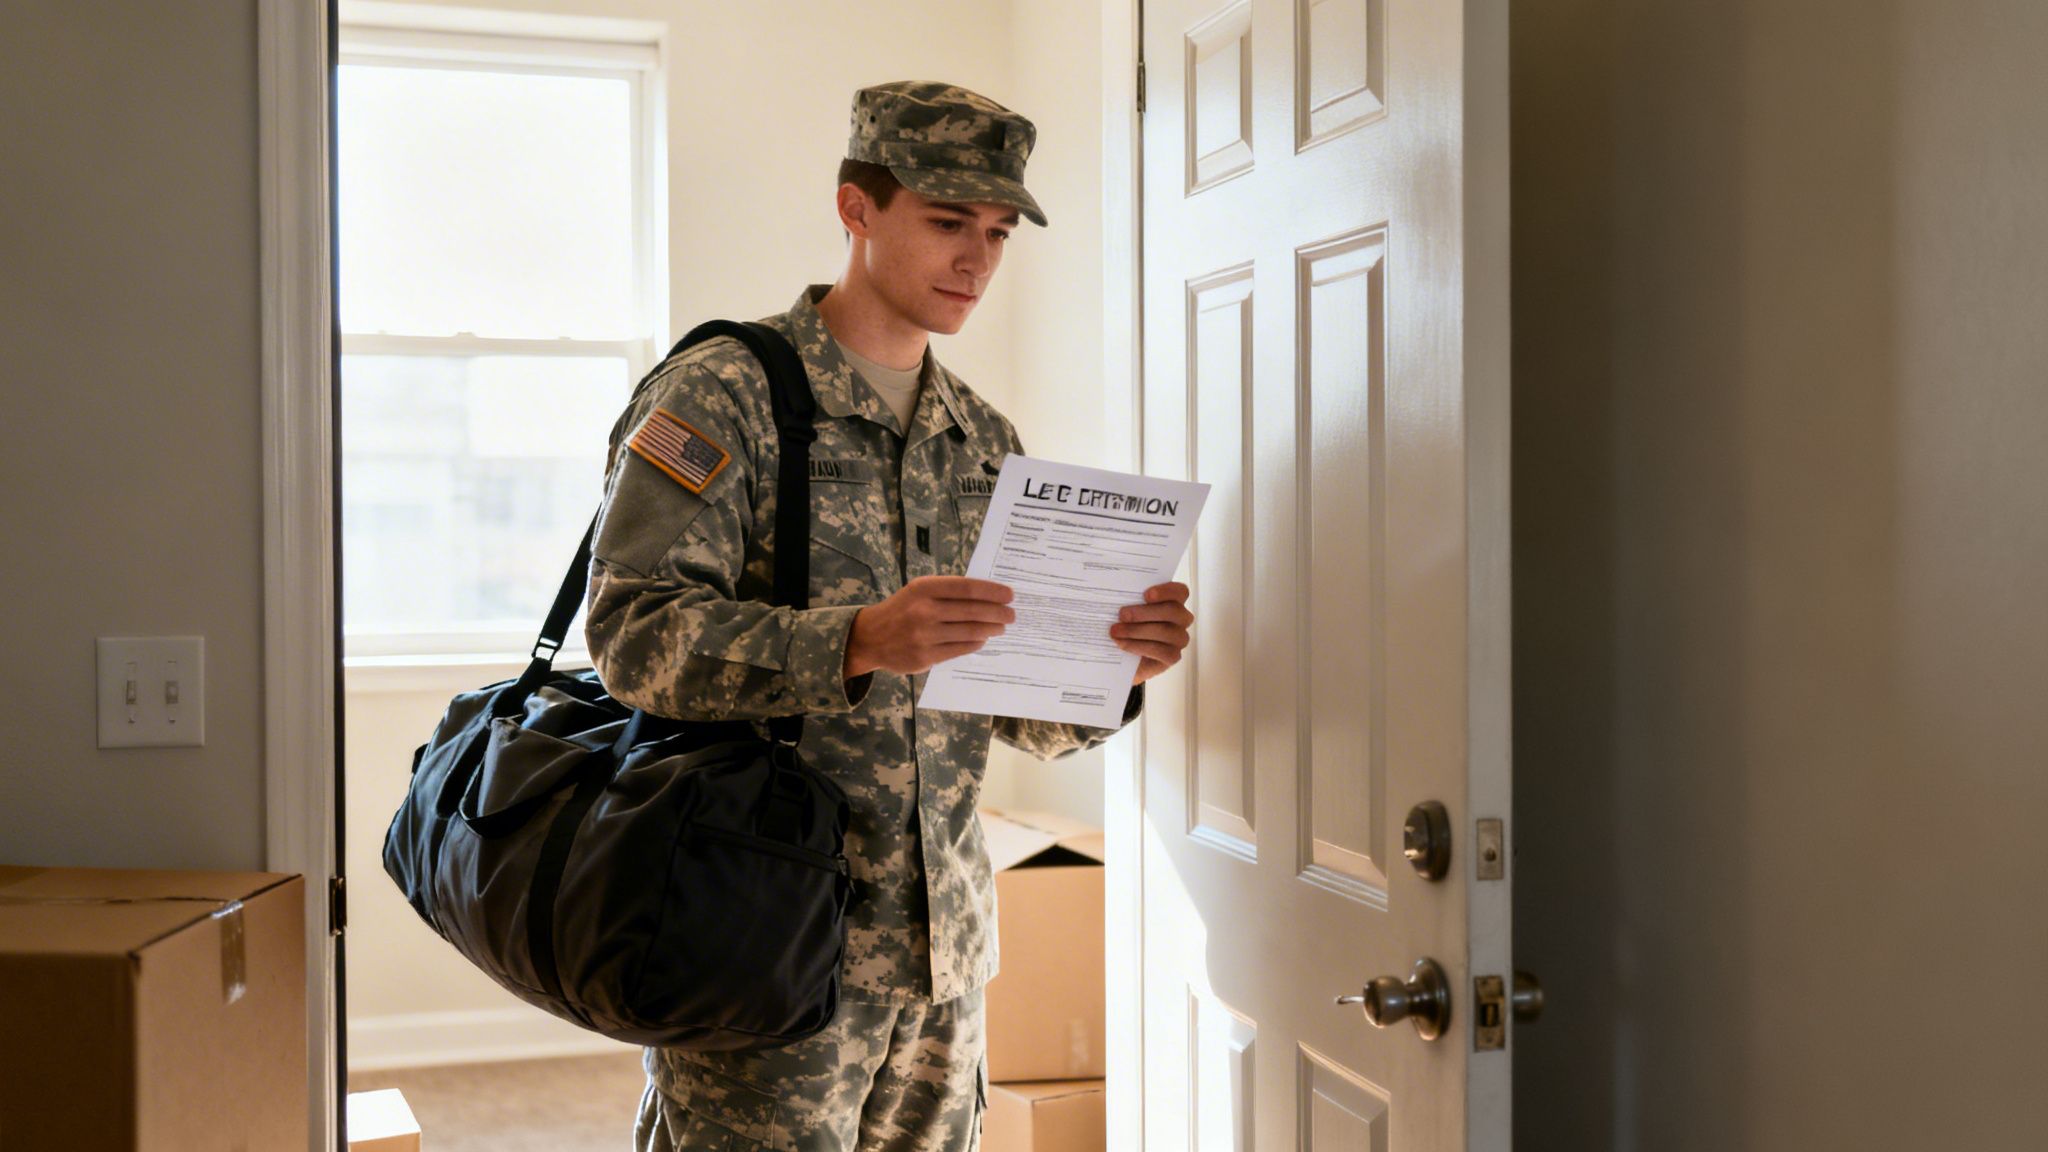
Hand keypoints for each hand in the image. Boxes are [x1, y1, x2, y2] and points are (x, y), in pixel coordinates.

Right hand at [844, 576, 1014, 678]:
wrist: (870, 637)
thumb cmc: (901, 610)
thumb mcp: (918, 591)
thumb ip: (947, 592)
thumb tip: (987, 596)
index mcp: (924, 588)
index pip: (967, 588)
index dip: (992, 591)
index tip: (1009, 595)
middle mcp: (924, 610)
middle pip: (973, 611)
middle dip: (998, 613)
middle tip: (1011, 615)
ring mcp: (925, 635)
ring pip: (970, 631)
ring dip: (991, 629)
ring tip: (1001, 627)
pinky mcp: (926, 656)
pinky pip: (960, 648)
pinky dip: (976, 643)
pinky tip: (982, 639)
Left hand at [1111, 582, 1192, 683]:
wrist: (1123, 655)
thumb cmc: (1126, 623)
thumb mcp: (1126, 608)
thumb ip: (1127, 598)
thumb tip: (1111, 591)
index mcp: (1174, 601)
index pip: (1180, 591)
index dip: (1166, 591)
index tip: (1146, 595)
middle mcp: (1181, 618)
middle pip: (1172, 611)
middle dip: (1143, 612)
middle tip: (1122, 614)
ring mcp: (1179, 638)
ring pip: (1164, 631)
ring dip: (1136, 631)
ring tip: (1116, 631)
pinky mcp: (1173, 656)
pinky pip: (1161, 651)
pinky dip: (1139, 646)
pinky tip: (1122, 644)